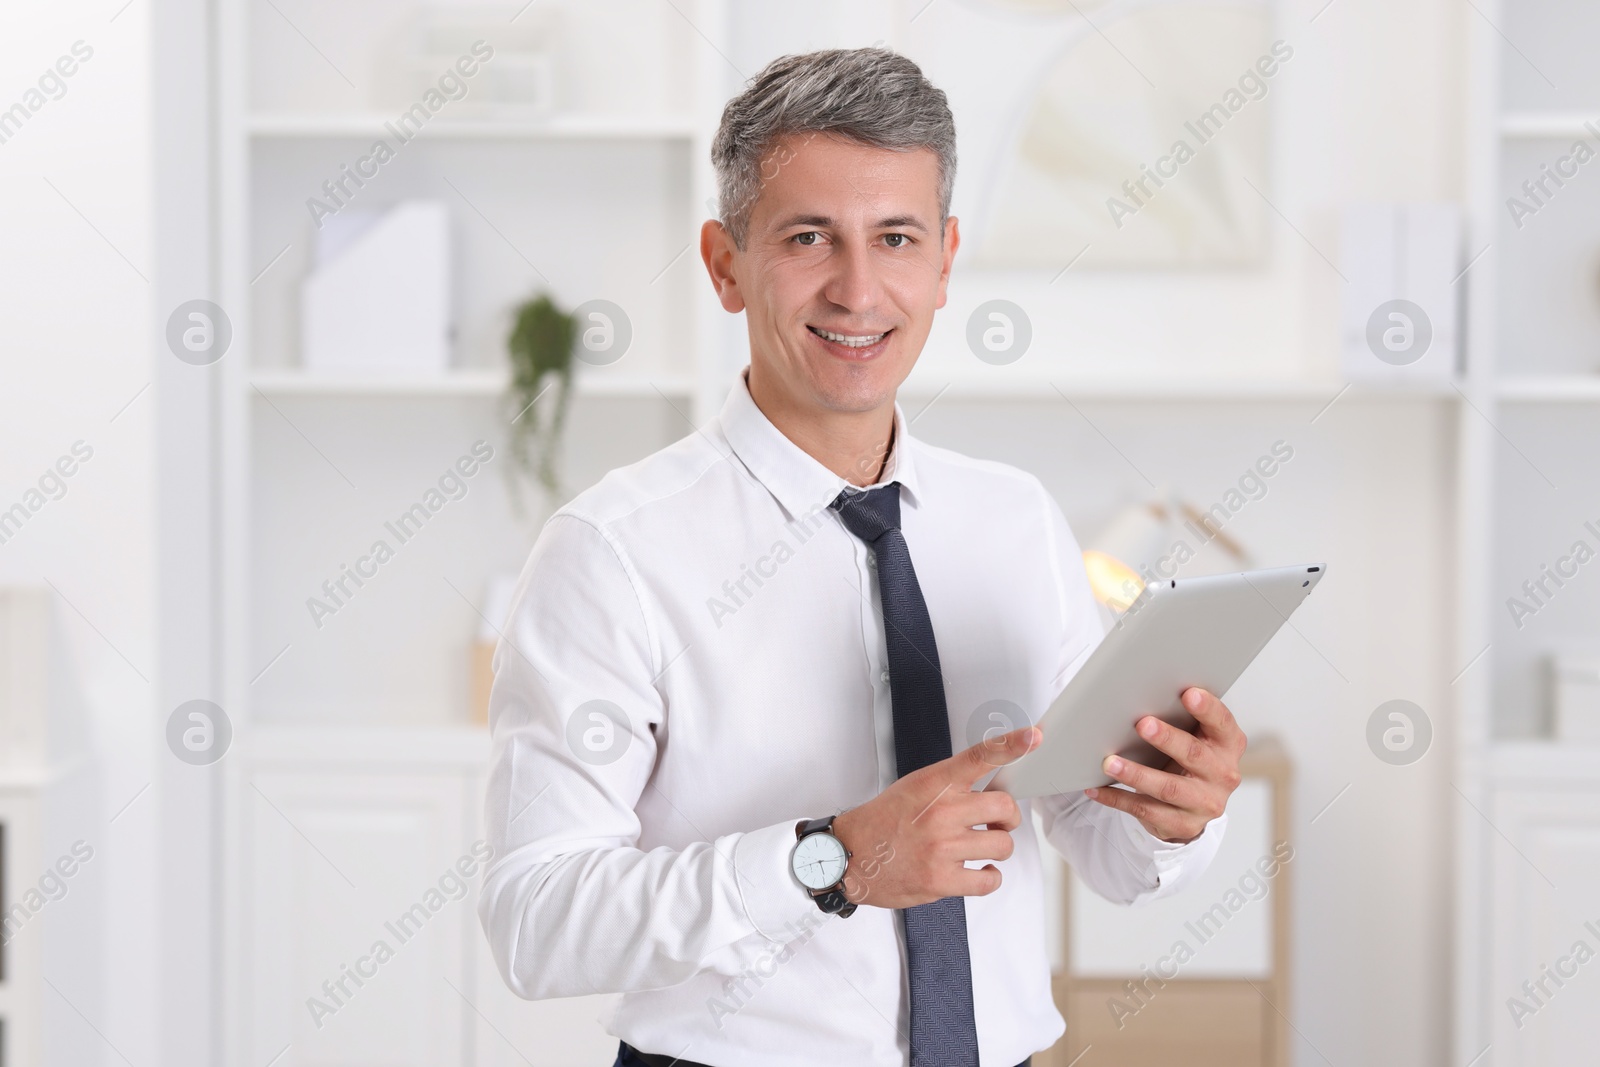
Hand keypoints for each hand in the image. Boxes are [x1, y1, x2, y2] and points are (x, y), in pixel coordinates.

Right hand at [830, 725, 1039, 909]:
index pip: (979, 756)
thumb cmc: (883, 821)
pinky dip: (990, 876)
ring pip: (1003, 845)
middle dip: (1007, 817)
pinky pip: (989, 880)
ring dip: (997, 847)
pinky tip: (978, 870)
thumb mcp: (914, 787)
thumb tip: (991, 790)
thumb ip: (951, 785)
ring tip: (980, 847)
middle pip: (1005, 808)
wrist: (848, 856)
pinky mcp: (941, 881)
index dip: (1011, 745)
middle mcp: (942, 812)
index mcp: (934, 783)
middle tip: (996, 821)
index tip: (1033, 737)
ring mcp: (942, 848)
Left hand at [1084, 687, 1244, 843]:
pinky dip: (1117, 798)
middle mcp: (1223, 774)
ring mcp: (1204, 803)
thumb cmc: (1191, 759)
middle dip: (1167, 738)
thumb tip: (1143, 691)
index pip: (1223, 723)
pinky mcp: (1183, 824)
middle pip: (1194, 754)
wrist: (1195, 806)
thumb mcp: (1197, 737)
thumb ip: (1184, 718)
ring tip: (1110, 762)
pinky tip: (1097, 789)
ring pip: (1167, 787)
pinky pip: (1145, 810)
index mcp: (1228, 745)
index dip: (1207, 708)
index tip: (1188, 693)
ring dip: (1136, 774)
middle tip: (1142, 724)